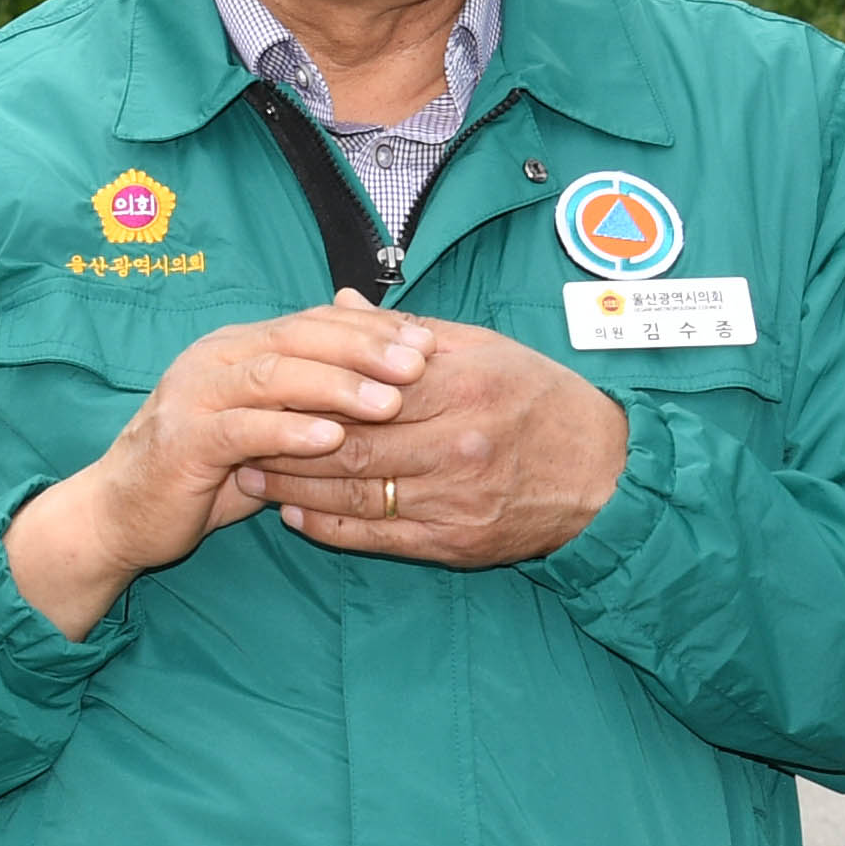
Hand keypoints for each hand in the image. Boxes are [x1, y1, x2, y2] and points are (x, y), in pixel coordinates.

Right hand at [7, 295, 428, 637]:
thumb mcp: (268, 429)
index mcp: (240, 347)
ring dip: (337, 386)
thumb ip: (312, 400)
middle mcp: (216, 358)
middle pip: (300, 338)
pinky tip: (331, 439)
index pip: (315, 323)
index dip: (373, 330)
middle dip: (365, 349)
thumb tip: (385, 381)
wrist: (123, 512)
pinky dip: (289, 431)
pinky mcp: (183, 439)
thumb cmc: (205, 472)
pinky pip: (243, 428)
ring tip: (390, 401)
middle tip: (420, 363)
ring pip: (274, 376)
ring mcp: (195, 394)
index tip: (430, 342)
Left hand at [250, 312, 629, 566]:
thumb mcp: (485, 349)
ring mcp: (455, 497)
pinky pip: (377, 535)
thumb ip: (407, 333)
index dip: (309, 391)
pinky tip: (294, 513)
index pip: (366, 388)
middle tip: (241, 434)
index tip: (268, 385)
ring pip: (356, 493)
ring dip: (295, 486)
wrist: (603, 475)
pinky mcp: (455, 542)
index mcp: (463, 386)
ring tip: (252, 473)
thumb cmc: (542, 401)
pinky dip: (328, 526)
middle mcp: (457, 443)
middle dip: (288, 442)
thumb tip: (339, 303)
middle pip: (352, 445)